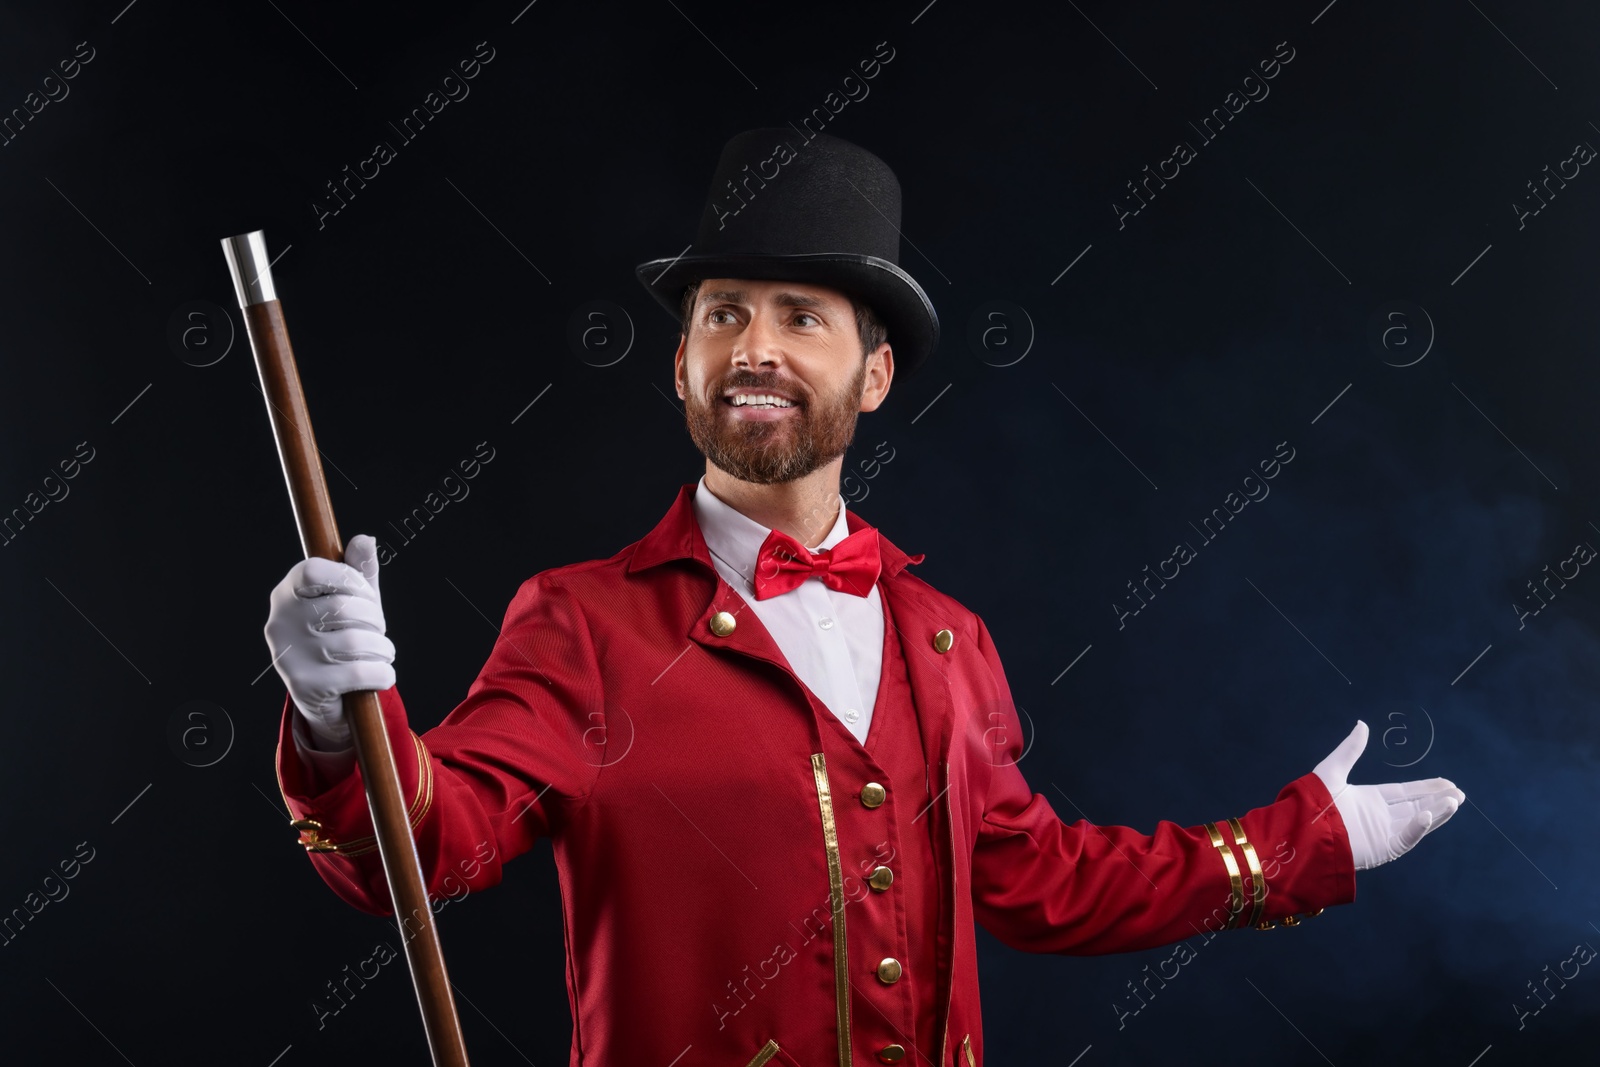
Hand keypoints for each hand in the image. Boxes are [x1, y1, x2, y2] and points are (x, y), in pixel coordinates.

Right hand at [264, 534, 394, 749]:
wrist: (326, 698)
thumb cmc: (340, 638)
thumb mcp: (352, 602)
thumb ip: (359, 573)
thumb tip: (364, 540)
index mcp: (286, 594)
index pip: (313, 570)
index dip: (349, 580)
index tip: (365, 595)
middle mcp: (280, 623)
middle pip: (342, 607)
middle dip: (374, 619)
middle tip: (378, 631)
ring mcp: (289, 655)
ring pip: (355, 641)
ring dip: (382, 649)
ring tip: (382, 653)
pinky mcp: (305, 686)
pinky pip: (358, 672)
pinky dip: (382, 673)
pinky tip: (382, 674)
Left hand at [1313, 720, 1463, 870]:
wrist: (1304, 830)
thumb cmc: (1315, 800)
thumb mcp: (1333, 769)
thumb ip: (1351, 749)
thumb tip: (1363, 724)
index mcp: (1370, 800)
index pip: (1406, 792)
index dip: (1427, 787)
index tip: (1447, 783)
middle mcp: (1379, 817)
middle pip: (1417, 806)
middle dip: (1439, 800)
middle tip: (1460, 793)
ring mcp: (1382, 834)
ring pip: (1417, 821)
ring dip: (1437, 812)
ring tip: (1456, 801)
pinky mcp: (1382, 849)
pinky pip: (1405, 838)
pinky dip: (1418, 827)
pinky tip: (1430, 814)